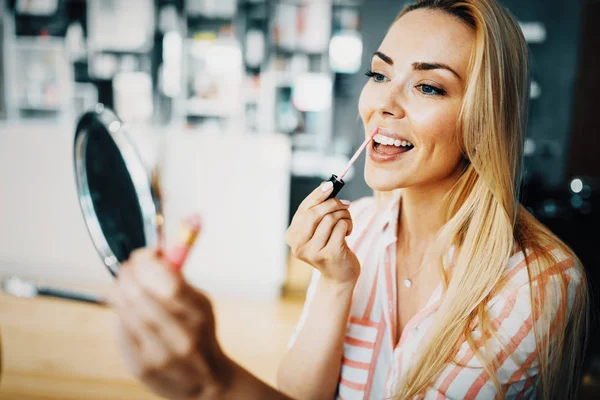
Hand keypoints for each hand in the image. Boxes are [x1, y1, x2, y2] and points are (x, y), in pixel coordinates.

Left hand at [106, 248, 231, 399]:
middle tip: (128, 267)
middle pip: (140, 294)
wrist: (206, 383)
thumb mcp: (201, 305)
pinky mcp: (141, 367)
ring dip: (119, 291)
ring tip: (123, 285)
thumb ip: (178, 280)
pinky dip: (119, 314)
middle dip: (129, 274)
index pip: (168, 282)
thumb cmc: (200, 335)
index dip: (149, 262)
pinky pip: (120, 329)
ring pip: (125, 310)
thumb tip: (154, 254)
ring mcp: (158, 353)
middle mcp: (180, 336)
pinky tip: (126, 311)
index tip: (145, 254)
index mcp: (199, 315)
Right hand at [285, 182, 359, 285]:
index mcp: (292, 236)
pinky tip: (348, 232)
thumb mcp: (319, 228)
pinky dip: (348, 224)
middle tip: (345, 204)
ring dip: (344, 215)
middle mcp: (298, 245)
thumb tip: (325, 185)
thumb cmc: (330, 246)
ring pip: (330, 219)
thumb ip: (318, 209)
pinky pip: (341, 227)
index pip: (303, 209)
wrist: (339, 275)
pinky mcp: (330, 254)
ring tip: (347, 222)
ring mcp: (313, 251)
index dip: (317, 195)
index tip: (330, 185)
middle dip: (333, 204)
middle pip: (315, 213)